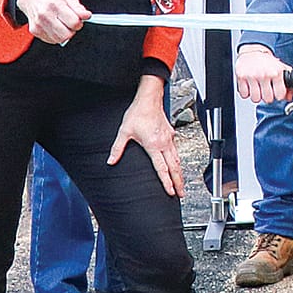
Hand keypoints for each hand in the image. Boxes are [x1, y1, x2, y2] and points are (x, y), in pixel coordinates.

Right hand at [18, 0, 90, 45]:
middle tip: (70, 25)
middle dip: (72, 31)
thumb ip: (79, 8)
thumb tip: (87, 16)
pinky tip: (54, 28)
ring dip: (64, 35)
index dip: (79, 24)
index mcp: (56, 3)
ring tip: (62, 26)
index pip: (74, 22)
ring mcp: (39, 24)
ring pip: (59, 40)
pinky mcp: (34, 31)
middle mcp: (45, 14)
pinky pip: (51, 40)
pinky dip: (56, 36)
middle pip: (66, 35)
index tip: (77, 21)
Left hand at [111, 75, 180, 194]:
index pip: (162, 168)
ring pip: (178, 160)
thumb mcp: (124, 131)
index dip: (166, 181)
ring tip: (181, 183)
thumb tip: (111, 161)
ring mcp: (170, 139)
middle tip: (181, 194)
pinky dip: (178, 161)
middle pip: (174, 167)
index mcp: (153, 145)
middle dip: (178, 182)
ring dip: (180, 173)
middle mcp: (164, 143)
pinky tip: (176, 164)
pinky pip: (176, 151)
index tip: (170, 192)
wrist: (149, 99)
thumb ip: (117, 148)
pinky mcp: (171, 134)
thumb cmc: (138, 113)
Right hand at [234, 44, 288, 102]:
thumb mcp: (281, 69)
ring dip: (256, 96)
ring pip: (255, 99)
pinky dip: (246, 93)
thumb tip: (289, 97)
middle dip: (267, 97)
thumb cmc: (267, 62)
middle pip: (267, 99)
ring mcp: (252, 76)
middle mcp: (264, 74)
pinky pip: (244, 95)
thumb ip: (288, 83)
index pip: (280, 95)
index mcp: (276, 73)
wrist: (253, 51)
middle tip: (266, 90)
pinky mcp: (241, 77)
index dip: (278, 96)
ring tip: (258, 89)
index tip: (276, 92)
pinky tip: (250, 87)